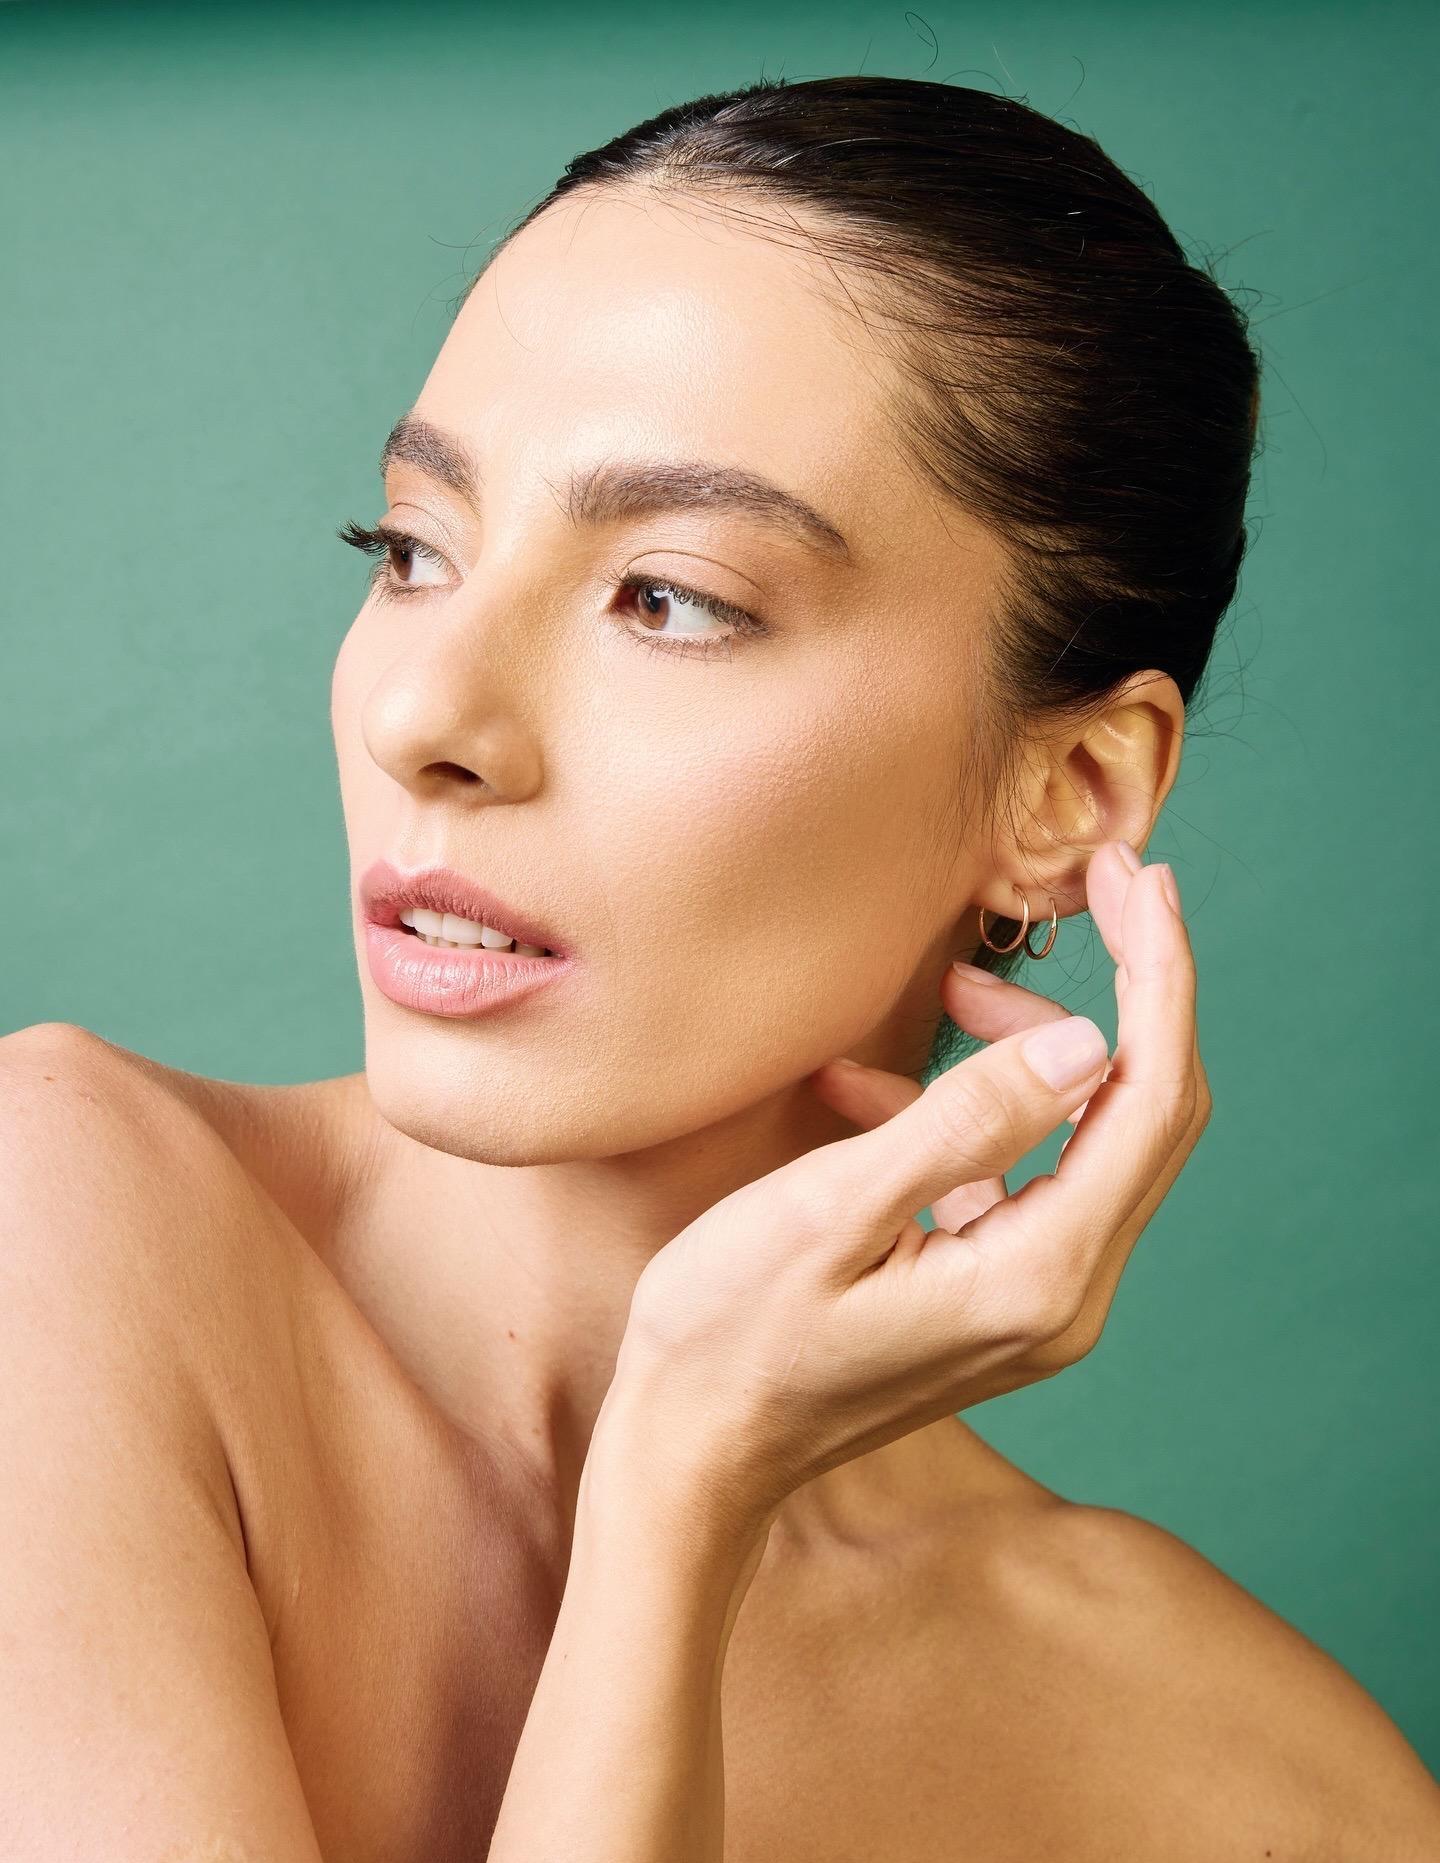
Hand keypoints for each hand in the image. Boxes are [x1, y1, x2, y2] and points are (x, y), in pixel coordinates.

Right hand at [604, 842, 1210, 1538]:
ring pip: (1088, 1140)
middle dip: (1128, 992)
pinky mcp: (999, 1302)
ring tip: (945, 992)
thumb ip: (962, 1125)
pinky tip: (873, 1096)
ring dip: (1030, 1052)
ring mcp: (1037, 1307)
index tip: (1139, 876)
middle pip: (1144, 1114)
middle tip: (1094, 886)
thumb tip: (1088, 1043)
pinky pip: (1024, 1179)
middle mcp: (1066, 1299)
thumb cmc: (729, 1334)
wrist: (690, 1457)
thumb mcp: (828, 1211)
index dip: (1156, 976)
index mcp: (1038, 1275)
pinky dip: (975, 1118)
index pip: (1150, 1098)